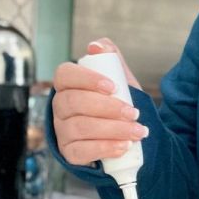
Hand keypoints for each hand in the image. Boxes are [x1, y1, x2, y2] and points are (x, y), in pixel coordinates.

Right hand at [52, 38, 146, 164]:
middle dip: (108, 108)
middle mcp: (60, 107)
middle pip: (74, 103)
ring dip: (113, 129)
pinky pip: (81, 152)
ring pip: (80, 128)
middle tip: (134, 113)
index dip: (87, 79)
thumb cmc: (120, 105)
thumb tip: (96, 45)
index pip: (65, 74)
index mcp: (69, 85)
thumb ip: (111, 61)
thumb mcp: (120, 82)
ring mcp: (62, 131)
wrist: (131, 137)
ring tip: (137, 132)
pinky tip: (123, 146)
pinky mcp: (69, 153)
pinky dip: (105, 148)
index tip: (113, 86)